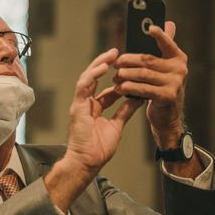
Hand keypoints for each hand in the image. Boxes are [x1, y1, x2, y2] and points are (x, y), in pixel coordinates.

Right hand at [44, 48, 142, 211]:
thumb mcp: (117, 126)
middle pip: (95, 78)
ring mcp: (81, 104)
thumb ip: (125, 111)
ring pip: (88, 78)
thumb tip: (136, 99)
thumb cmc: (99, 149)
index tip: (128, 68)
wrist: (88, 162)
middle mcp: (87, 104)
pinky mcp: (77, 106)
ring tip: (111, 54)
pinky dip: (93, 75)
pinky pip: (84, 86)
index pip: (105, 89)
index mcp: (95, 108)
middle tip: (117, 53)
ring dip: (98, 64)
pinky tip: (103, 67)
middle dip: (105, 64)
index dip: (116, 78)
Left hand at [113, 21, 187, 149]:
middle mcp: (180, 69)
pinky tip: (120, 88)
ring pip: (143, 74)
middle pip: (148, 60)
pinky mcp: (167, 96)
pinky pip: (143, 89)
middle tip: (116, 63)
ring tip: (116, 77)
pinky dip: (129, 88)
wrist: (167, 118)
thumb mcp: (165, 68)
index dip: (159, 35)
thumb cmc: (161, 88)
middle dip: (129, 60)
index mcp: (179, 58)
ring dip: (126, 75)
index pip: (168, 43)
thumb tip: (169, 23)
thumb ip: (165, 47)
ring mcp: (175, 83)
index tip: (150, 28)